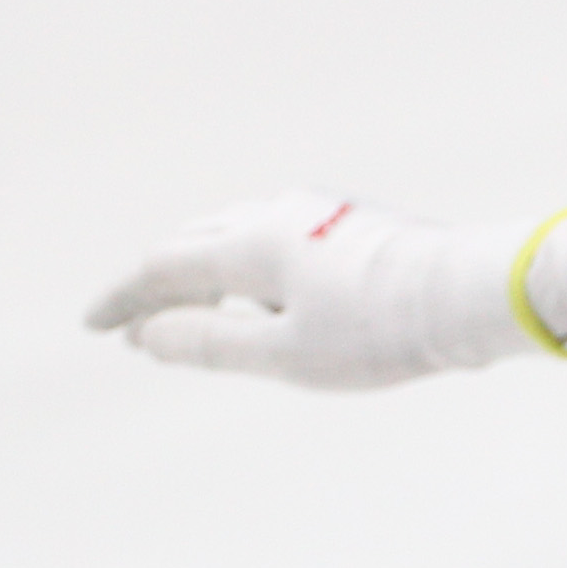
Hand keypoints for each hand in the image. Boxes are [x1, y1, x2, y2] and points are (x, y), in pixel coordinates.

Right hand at [85, 194, 566, 389]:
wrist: (471, 293)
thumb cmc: (382, 331)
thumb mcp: (285, 354)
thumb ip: (209, 343)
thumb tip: (146, 335)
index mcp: (251, 245)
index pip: (164, 269)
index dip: (125, 300)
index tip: (95, 326)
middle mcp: (277, 214)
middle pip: (195, 244)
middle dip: (161, 286)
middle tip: (138, 326)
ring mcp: (317, 212)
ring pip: (237, 234)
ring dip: (204, 273)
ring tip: (193, 312)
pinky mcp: (352, 223)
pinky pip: (275, 237)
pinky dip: (247, 267)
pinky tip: (265, 295)